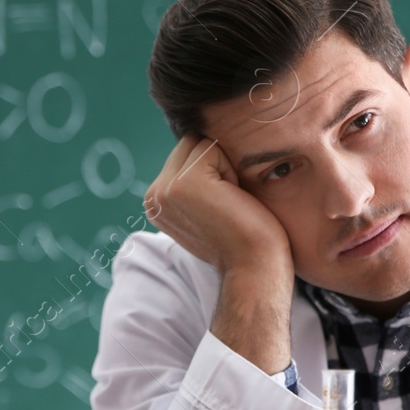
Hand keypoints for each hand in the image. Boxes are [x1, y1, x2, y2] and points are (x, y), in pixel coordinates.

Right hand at [144, 137, 295, 373]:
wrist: (255, 267)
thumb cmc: (244, 239)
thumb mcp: (209, 207)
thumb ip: (195, 181)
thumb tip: (202, 143)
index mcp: (157, 201)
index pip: (186, 154)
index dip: (214, 171)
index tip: (221, 207)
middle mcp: (154, 195)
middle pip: (191, 143)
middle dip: (217, 164)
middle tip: (227, 204)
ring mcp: (165, 189)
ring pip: (200, 142)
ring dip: (224, 166)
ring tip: (229, 202)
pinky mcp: (183, 183)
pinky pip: (211, 147)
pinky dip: (230, 168)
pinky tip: (232, 199)